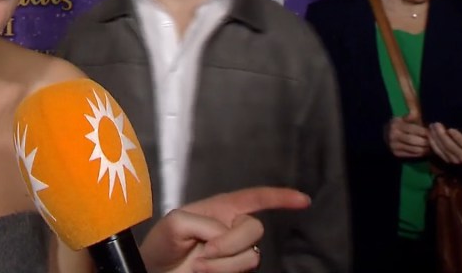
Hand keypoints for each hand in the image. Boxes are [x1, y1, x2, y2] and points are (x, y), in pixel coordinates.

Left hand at [140, 187, 310, 272]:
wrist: (158, 271)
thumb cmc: (163, 243)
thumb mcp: (176, 221)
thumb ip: (205, 223)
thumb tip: (226, 235)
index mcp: (221, 208)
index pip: (255, 198)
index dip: (280, 197)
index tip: (303, 200)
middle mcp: (233, 227)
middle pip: (255, 228)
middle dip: (230, 243)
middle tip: (205, 251)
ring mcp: (237, 251)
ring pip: (252, 254)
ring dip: (223, 262)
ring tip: (199, 265)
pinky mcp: (237, 270)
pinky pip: (245, 269)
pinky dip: (223, 271)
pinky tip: (204, 271)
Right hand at [385, 115, 430, 157]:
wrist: (387, 134)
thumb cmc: (401, 124)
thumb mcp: (406, 117)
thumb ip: (412, 115)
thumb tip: (414, 115)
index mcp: (396, 124)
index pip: (414, 129)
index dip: (425, 132)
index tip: (434, 133)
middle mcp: (393, 135)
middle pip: (413, 140)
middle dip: (426, 142)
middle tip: (435, 142)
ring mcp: (393, 145)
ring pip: (414, 149)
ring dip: (425, 149)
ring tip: (432, 148)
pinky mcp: (396, 153)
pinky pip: (412, 155)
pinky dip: (420, 154)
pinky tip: (425, 151)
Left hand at [428, 122, 461, 163]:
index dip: (458, 137)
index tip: (451, 129)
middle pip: (451, 147)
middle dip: (442, 135)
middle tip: (436, 124)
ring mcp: (454, 160)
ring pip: (443, 149)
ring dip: (435, 138)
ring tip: (431, 127)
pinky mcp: (446, 160)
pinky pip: (437, 152)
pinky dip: (432, 143)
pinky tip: (429, 134)